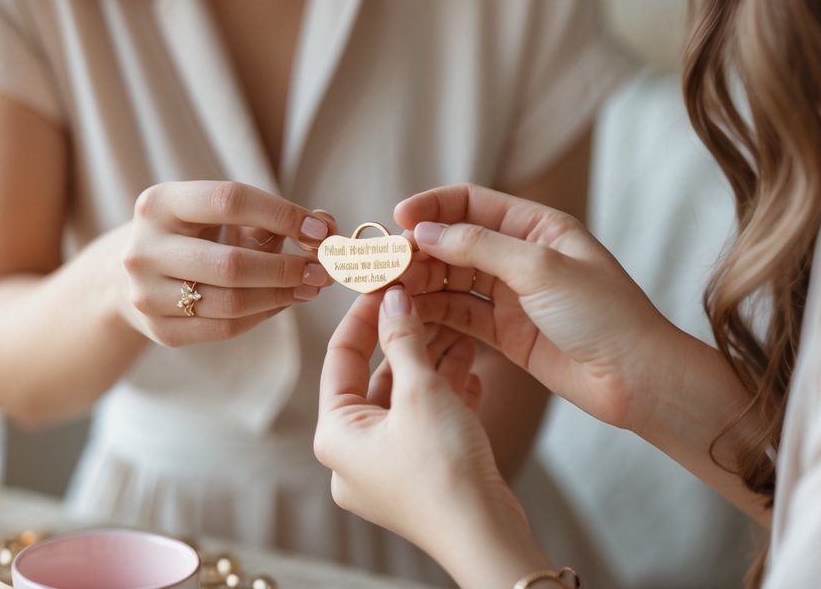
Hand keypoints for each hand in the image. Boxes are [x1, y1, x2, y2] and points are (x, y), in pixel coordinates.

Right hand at [122, 181, 333, 346]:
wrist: (129, 277)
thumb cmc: (193, 236)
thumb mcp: (221, 215)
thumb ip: (273, 216)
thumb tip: (328, 226)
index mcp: (160, 203)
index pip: (230, 201)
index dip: (282, 214)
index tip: (321, 230)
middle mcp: (144, 248)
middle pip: (231, 263)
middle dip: (287, 267)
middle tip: (324, 271)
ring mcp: (146, 293)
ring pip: (231, 301)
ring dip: (282, 295)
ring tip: (311, 287)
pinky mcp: (159, 329)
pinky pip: (225, 327)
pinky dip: (263, 314)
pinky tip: (283, 302)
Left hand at [316, 287, 548, 584]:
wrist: (485, 534)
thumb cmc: (443, 468)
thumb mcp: (421, 390)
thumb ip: (404, 340)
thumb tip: (392, 299)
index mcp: (335, 434)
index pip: (340, 358)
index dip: (363, 316)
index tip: (384, 284)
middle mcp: (352, 456)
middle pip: (375, 379)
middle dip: (407, 341)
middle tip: (428, 304)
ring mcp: (385, 470)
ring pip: (404, 402)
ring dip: (431, 366)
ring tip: (460, 332)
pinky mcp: (417, 477)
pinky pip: (423, 426)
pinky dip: (444, 398)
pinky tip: (471, 373)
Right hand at [395, 183, 673, 430]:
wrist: (638, 379)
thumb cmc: (605, 315)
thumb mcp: (541, 268)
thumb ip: (479, 247)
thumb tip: (425, 232)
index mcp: (537, 227)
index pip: (471, 203)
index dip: (432, 209)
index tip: (397, 220)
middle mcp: (521, 257)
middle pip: (454, 243)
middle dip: (416, 252)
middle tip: (381, 266)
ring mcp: (512, 296)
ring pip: (451, 281)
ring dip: (418, 284)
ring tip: (384, 292)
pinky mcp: (507, 334)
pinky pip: (459, 316)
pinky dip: (432, 315)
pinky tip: (407, 317)